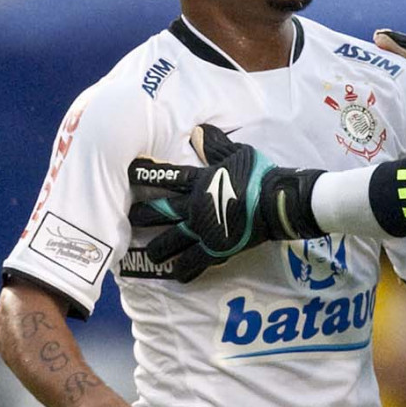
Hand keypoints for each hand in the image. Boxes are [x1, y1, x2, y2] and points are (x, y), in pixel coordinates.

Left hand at [129, 123, 323, 280]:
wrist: (278, 202)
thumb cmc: (260, 175)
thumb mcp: (238, 153)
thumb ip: (215, 146)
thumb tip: (199, 130)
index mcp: (200, 182)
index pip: (166, 177)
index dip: (145, 174)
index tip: (126, 173)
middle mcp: (196, 207)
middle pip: (161, 212)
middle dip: (142, 215)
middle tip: (129, 218)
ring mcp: (205, 230)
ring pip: (172, 242)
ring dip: (157, 248)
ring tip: (147, 254)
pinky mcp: (217, 249)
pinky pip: (196, 262)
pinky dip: (185, 270)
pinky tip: (176, 276)